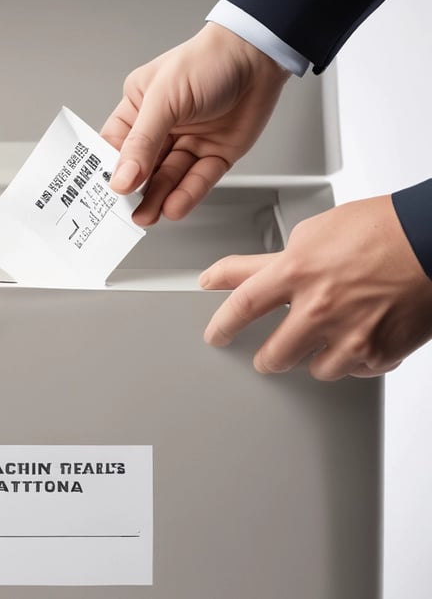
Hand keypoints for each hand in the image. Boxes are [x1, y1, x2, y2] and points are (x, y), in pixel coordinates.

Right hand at [101, 23, 289, 225]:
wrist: (259, 57)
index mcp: (139, 107)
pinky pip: (197, 180)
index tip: (104, 192)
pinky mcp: (214, 155)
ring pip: (168, 179)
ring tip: (147, 215)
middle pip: (142, 168)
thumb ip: (142, 142)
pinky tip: (174, 206)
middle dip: (134, 191)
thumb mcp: (164, 98)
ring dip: (157, 198)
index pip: (116, 146)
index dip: (109, 169)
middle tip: (125, 212)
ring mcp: (188, 142)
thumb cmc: (209, 60)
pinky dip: (186, 194)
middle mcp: (162, 127)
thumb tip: (122, 177)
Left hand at [200, 195, 431, 380]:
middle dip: (266, 359)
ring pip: (313, 369)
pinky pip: (352, 370)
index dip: (222, 324)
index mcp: (297, 272)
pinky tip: (359, 336)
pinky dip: (351, 358)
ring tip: (324, 340)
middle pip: (273, 355)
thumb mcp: (314, 231)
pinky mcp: (379, 353)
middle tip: (267, 356)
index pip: (242, 307)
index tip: (215, 334)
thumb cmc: (383, 228)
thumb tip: (250, 274)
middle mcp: (319, 308)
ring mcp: (350, 335)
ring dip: (312, 358)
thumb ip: (278, 259)